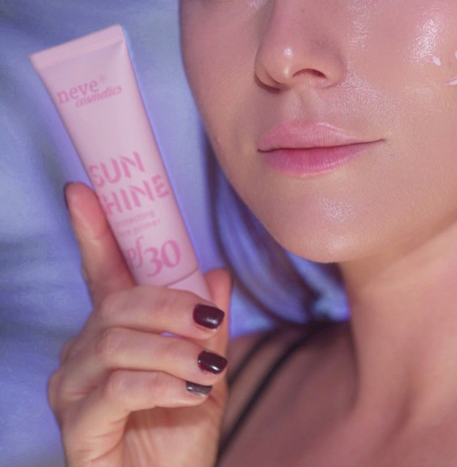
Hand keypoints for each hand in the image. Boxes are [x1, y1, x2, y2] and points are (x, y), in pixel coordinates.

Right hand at [49, 183, 231, 466]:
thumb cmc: (181, 430)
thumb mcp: (207, 369)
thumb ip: (207, 324)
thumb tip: (217, 273)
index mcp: (117, 330)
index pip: (102, 271)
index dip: (93, 230)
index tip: (82, 191)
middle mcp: (84, 352)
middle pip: (118, 301)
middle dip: (169, 305)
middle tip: (209, 320)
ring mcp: (74, 389)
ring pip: (116, 341)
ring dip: (172, 350)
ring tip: (206, 371)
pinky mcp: (76, 426)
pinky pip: (116, 387)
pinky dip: (162, 385)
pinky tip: (189, 394)